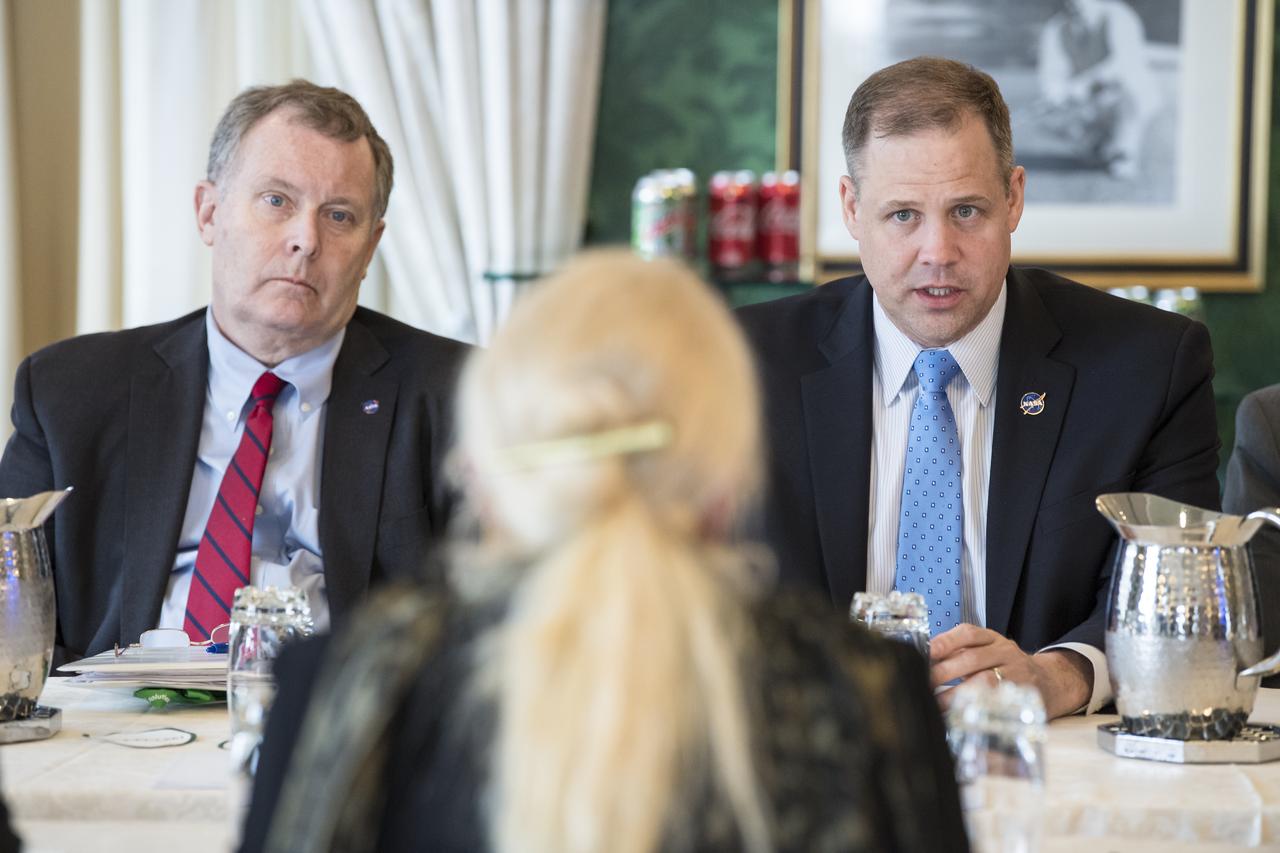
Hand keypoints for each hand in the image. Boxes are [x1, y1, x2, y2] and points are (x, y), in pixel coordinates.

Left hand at [929, 623, 1092, 719]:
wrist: (1050, 681)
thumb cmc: (1004, 667)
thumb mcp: (987, 651)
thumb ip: (960, 653)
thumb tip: (924, 660)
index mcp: (993, 639)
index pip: (968, 634)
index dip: (945, 642)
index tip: (925, 652)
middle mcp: (1006, 653)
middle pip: (973, 659)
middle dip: (945, 672)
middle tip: (924, 682)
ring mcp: (1016, 674)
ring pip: (985, 681)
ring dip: (957, 694)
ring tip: (937, 703)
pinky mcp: (1023, 697)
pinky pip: (998, 702)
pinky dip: (977, 708)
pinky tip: (960, 715)